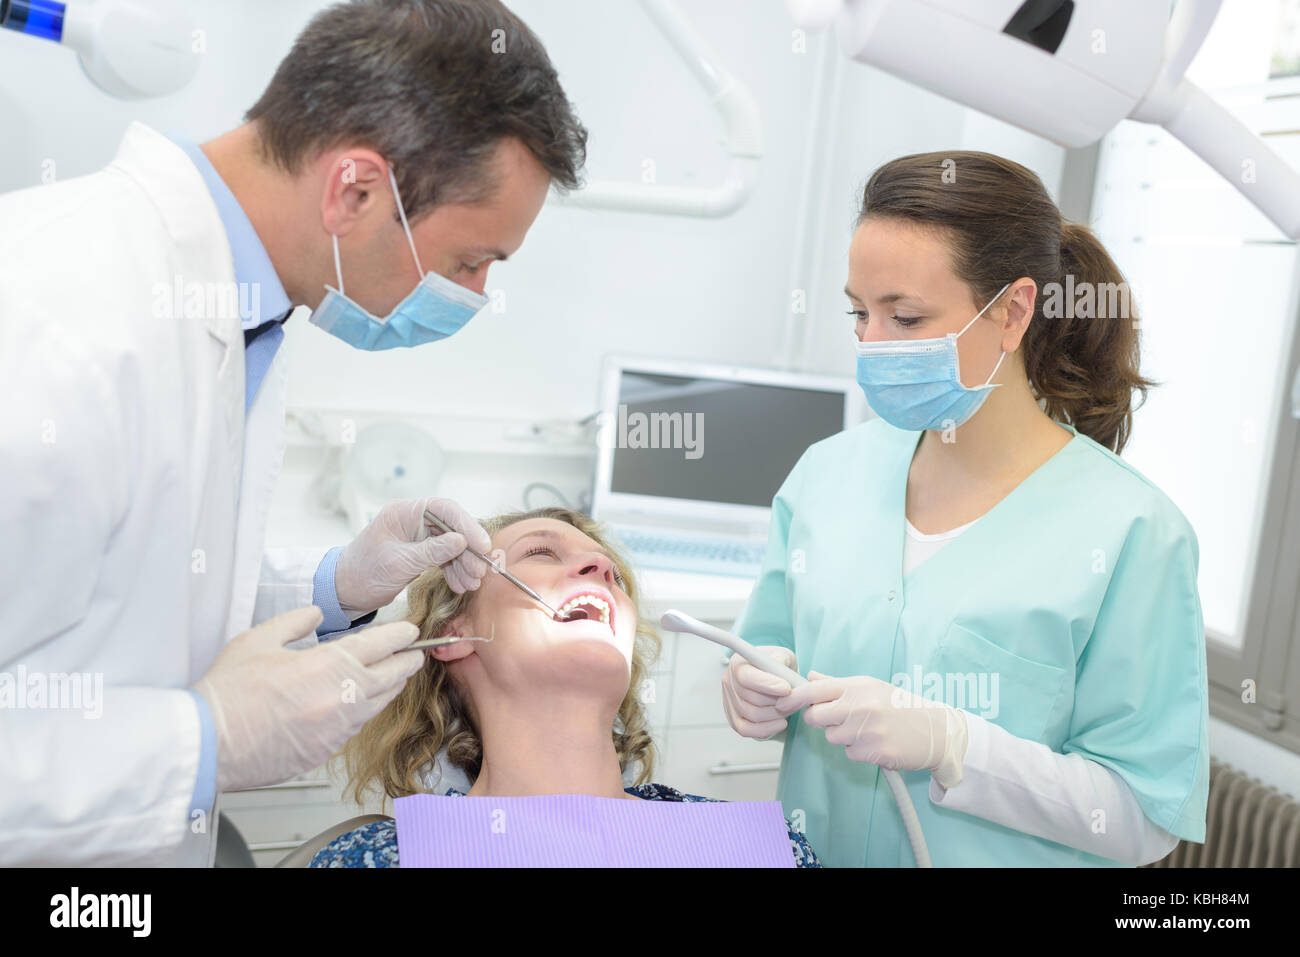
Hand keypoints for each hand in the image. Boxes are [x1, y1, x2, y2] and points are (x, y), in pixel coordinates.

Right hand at [192, 606, 424, 792]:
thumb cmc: (228, 693)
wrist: (208, 744)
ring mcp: (339, 727)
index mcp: (329, 664)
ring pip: (380, 702)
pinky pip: (358, 725)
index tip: (411, 631)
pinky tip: (360, 703)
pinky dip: (364, 710)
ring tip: (395, 675)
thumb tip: (315, 615)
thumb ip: (295, 621)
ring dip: (390, 686)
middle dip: (407, 660)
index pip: (382, 643)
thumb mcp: (258, 640)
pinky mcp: (329, 749)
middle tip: (416, 653)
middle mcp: (343, 696)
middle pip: (393, 674)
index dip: (401, 634)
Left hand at [334, 497, 491, 615]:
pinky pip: (445, 557)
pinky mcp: (421, 552)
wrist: (345, 592)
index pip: (445, 510)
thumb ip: (431, 552)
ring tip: (471, 583)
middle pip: (453, 528)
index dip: (468, 526)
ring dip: (465, 564)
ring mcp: (418, 536)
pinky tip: (460, 585)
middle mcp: (414, 520)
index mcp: (404, 512)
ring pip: (453, 545)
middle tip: (480, 572)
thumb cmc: (363, 573)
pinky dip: (455, 571)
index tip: (483, 546)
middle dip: (469, 551)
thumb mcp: (399, 564)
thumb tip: (462, 541)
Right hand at [721, 646, 798, 739]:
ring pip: (753, 715)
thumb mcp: (783, 656)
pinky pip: (747, 730)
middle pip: (752, 699)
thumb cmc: (777, 667)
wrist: (774, 680)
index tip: (787, 689)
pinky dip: (767, 729)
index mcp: (738, 664)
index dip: (767, 684)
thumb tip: (778, 662)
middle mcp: (729, 682)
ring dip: (776, 714)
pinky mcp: (734, 719)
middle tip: (795, 700)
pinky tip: (781, 722)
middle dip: (778, 702)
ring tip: (790, 708)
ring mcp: (730, 702)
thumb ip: (781, 658)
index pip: (747, 677)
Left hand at [775, 671, 968, 784]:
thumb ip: (837, 684)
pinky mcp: (874, 751)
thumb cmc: (901, 706)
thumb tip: (810, 677)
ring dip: (844, 737)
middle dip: (820, 721)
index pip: (814, 690)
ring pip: (832, 738)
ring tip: (867, 730)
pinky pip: (850, 753)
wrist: (935, 730)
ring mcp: (867, 729)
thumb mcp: (870, 687)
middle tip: (839, 719)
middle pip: (815, 717)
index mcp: (857, 686)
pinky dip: (859, 751)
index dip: (793, 697)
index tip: (782, 703)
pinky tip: (876, 743)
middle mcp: (860, 706)